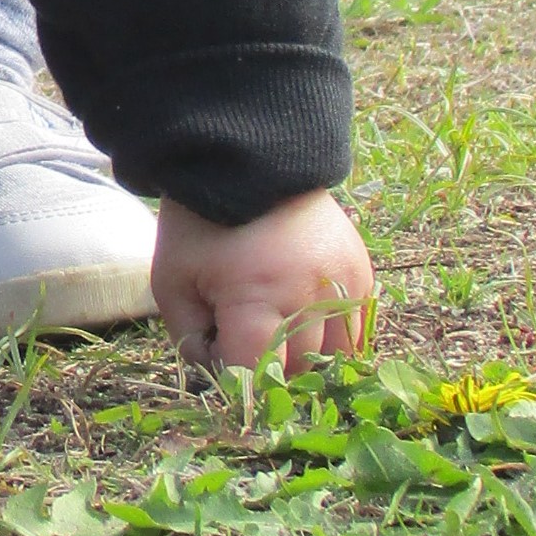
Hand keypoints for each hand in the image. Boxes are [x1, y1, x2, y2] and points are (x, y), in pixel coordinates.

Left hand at [151, 190, 374, 375]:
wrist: (248, 160)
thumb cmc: (200, 224)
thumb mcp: (173, 281)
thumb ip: (190, 341)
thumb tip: (224, 375)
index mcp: (258, 298)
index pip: (256, 374)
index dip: (232, 376)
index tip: (218, 354)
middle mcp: (311, 296)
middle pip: (297, 369)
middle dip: (267, 364)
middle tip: (241, 333)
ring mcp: (344, 283)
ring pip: (336, 357)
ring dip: (306, 356)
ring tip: (276, 327)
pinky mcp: (362, 271)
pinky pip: (356, 328)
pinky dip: (332, 335)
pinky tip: (303, 317)